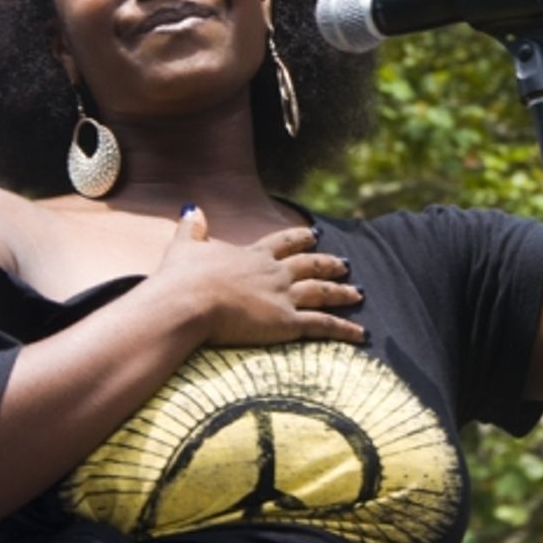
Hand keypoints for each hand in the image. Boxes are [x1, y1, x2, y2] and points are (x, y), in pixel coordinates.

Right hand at [155, 206, 364, 345]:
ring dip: (343, 293)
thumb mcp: (184, 246)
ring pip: (322, 292)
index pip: (282, 243)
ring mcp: (283, 296)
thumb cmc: (180, 278)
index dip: (299, 238)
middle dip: (329, 264)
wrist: (188, 302)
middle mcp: (273, 272)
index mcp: (251, 255)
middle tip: (346, 264)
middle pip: (310, 265)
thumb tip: (192, 208)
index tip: (314, 235)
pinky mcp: (287, 322)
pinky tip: (362, 335)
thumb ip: (192, 228)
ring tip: (359, 294)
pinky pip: (324, 325)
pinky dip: (345, 329)